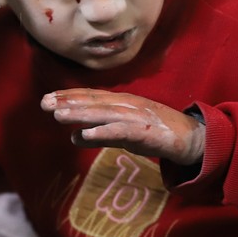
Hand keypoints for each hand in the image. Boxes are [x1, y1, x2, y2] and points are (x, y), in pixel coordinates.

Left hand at [42, 89, 204, 164]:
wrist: (193, 139)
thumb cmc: (156, 134)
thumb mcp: (123, 133)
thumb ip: (98, 134)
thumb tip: (72, 137)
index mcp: (122, 102)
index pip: (91, 96)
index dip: (69, 96)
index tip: (48, 98)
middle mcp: (127, 104)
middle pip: (93, 102)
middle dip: (68, 102)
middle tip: (44, 103)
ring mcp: (136, 117)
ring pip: (103, 114)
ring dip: (80, 114)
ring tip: (58, 115)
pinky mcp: (146, 132)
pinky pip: (121, 132)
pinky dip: (103, 132)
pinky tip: (85, 135)